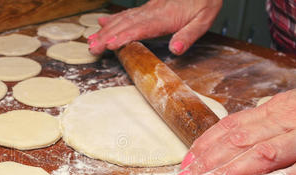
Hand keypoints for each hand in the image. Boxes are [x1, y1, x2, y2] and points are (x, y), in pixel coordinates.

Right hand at [88, 0, 221, 54]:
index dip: (123, 37)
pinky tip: (102, 22)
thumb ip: (189, 35)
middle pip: (125, 25)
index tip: (109, 45)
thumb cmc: (204, 1)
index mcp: (164, 17)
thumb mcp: (204, 19)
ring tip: (91, 40)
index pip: (140, 29)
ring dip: (105, 31)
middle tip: (91, 48)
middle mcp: (152, 12)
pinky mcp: (148, 7)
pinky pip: (126, 13)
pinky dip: (112, 18)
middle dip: (106, 37)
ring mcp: (148, 8)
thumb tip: (176, 49)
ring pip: (122, 19)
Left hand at [175, 84, 295, 174]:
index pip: (228, 128)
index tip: (184, 167)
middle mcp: (285, 121)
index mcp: (272, 111)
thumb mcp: (286, 110)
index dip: (203, 147)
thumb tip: (225, 142)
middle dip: (208, 163)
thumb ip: (260, 125)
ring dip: (233, 171)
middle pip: (239, 141)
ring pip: (265, 153)